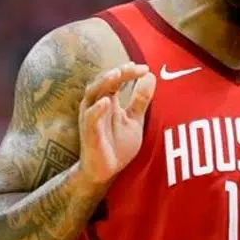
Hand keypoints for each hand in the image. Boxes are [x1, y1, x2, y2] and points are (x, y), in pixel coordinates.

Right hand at [78, 62, 156, 184]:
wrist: (106, 172)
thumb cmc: (117, 144)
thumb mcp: (134, 120)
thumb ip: (140, 100)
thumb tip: (150, 76)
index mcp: (107, 101)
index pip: (115, 80)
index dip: (128, 72)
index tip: (145, 68)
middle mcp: (96, 106)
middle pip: (102, 82)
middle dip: (116, 72)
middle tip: (132, 67)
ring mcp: (91, 120)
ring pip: (92, 95)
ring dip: (104, 83)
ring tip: (117, 75)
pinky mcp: (89, 135)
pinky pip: (89, 119)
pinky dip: (96, 110)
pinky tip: (106, 102)